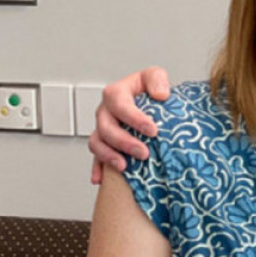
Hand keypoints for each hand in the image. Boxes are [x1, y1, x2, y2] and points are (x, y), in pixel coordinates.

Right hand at [88, 66, 170, 183]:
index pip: (118, 102)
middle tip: (144, 153)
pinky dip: (97, 169)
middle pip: (106, 126)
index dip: (133, 117)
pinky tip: (101, 179)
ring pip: (97, 143)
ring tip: (125, 167)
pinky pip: (95, 157)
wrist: (150, 104)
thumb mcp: (155, 76)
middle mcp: (106, 110)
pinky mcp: (104, 144)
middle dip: (124, 141)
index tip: (152, 130)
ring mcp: (103, 128)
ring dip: (109, 156)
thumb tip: (160, 94)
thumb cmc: (150, 90)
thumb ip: (157, 80)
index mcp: (117, 92)